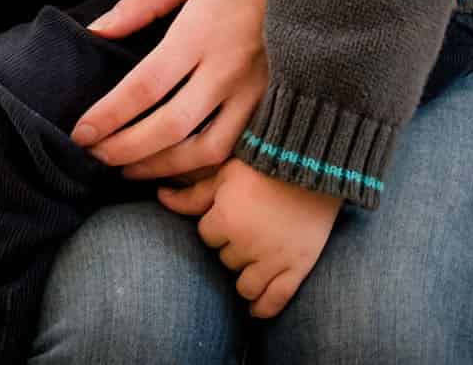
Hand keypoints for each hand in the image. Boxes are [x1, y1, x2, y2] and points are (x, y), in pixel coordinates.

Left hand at [68, 0, 272, 178]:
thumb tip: (97, 29)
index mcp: (202, 33)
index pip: (145, 86)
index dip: (109, 115)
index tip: (80, 132)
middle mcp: (228, 71)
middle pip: (168, 127)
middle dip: (124, 149)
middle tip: (94, 156)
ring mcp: (255, 95)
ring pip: (203, 152)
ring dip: (159, 168)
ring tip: (127, 169)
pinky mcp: (274, 110)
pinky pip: (234, 154)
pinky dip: (200, 169)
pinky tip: (175, 168)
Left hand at [158, 161, 339, 319]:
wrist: (313, 162)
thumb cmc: (264, 163)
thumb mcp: (224, 174)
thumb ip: (191, 195)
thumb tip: (159, 197)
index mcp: (226, 218)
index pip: (207, 237)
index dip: (217, 225)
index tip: (232, 213)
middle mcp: (247, 244)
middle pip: (226, 260)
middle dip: (233, 248)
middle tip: (249, 230)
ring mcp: (274, 259)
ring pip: (245, 286)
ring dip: (245, 276)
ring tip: (253, 262)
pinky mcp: (298, 267)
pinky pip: (276, 300)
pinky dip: (264, 308)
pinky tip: (256, 309)